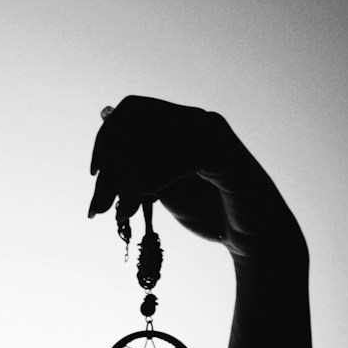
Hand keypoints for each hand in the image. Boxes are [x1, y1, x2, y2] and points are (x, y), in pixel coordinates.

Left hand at [87, 95, 302, 262]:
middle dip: (111, 167)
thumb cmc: (210, 209)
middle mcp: (197, 121)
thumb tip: (103, 134)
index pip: (131, 109)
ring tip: (123, 211)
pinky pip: (183, 157)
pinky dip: (156, 177)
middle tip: (100, 206)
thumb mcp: (161, 185)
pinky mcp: (227, 158)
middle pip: (136, 125)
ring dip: (127, 178)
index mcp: (182, 123)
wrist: (252, 237)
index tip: (94, 174)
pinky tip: (146, 198)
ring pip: (154, 140)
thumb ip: (136, 162)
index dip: (106, 137)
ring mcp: (214, 136)